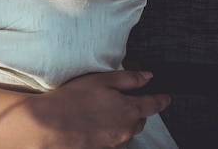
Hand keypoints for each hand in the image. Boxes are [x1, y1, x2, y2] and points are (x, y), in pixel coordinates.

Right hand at [25, 70, 170, 148]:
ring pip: (128, 131)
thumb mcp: (102, 80)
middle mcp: (127, 130)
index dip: (161, 99)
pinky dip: (112, 132)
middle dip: (139, 110)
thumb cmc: (74, 98)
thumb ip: (128, 78)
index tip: (166, 97)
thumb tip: (148, 76)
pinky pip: (115, 141)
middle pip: (141, 119)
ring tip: (107, 112)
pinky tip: (97, 124)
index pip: (153, 104)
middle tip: (127, 99)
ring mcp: (116, 143)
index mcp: (129, 109)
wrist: (52, 124)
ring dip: (124, 122)